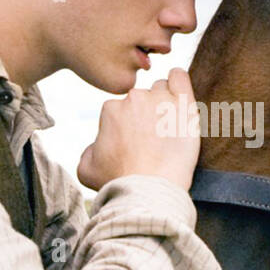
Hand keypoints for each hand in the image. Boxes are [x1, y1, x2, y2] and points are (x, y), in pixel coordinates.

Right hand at [77, 68, 200, 191]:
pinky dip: (179, 81)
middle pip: (143, 97)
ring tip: (170, 126)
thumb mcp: (87, 168)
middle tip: (155, 138)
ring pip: (162, 89)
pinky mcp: (183, 104)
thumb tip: (97, 144)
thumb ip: (89, 150)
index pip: (122, 108)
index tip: (137, 142)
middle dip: (147, 113)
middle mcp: (134, 98)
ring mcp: (160, 99)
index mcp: (111, 109)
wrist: (149, 190)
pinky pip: (180, 78)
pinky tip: (179, 90)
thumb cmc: (118, 182)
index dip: (129, 125)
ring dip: (165, 102)